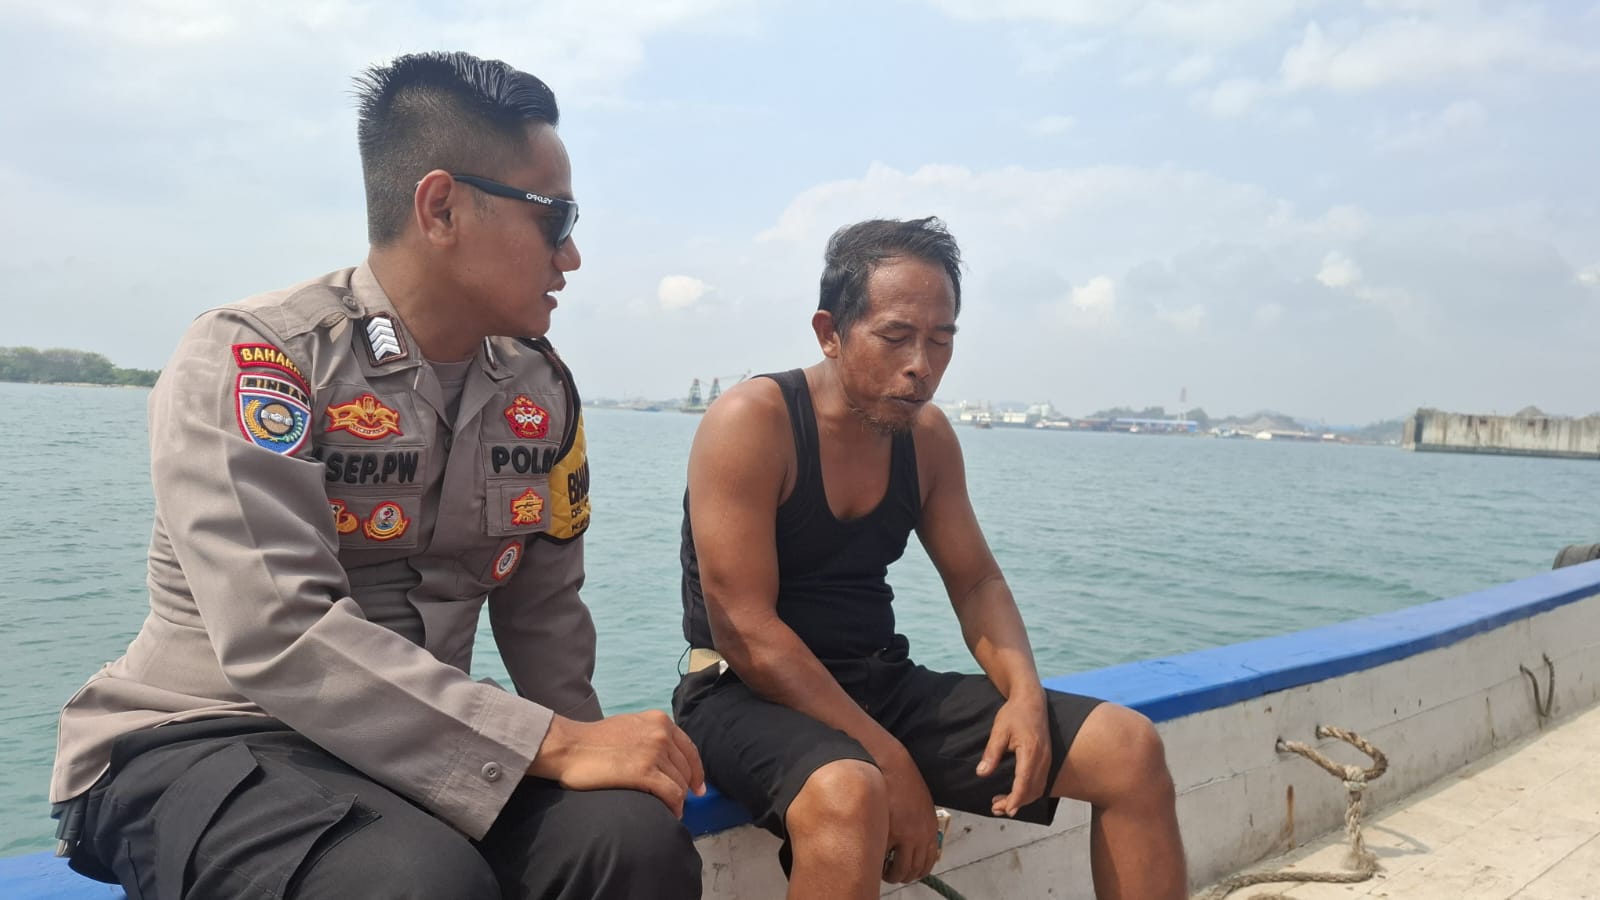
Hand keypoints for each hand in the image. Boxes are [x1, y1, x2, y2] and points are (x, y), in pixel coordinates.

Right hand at [528, 711, 706, 816]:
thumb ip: (651, 735)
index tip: (698, 787)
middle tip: (679, 803)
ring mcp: (654, 752)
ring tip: (670, 811)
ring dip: (678, 800)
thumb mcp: (630, 726)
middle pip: (686, 769)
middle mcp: (661, 734)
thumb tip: (667, 756)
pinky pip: (672, 794)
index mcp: (659, 720)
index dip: (696, 771)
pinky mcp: (644, 772)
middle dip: (685, 788)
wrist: (570, 747)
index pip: (689, 749)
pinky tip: (670, 814)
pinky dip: (675, 807)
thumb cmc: (594, 740)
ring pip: (680, 783)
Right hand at [879, 750, 940, 883]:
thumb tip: (915, 843)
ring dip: (891, 874)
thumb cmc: (904, 782)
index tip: (908, 873)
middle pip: (914, 870)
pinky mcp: (888, 831)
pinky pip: (885, 857)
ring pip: (900, 869)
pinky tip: (874, 858)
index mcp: (931, 829)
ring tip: (882, 869)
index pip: (928, 862)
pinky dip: (880, 863)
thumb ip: (921, 825)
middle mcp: (921, 835)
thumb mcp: (921, 805)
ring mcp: (905, 835)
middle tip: (892, 873)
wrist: (892, 765)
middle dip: (903, 876)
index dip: (917, 872)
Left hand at [977, 689, 1050, 816]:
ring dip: (1022, 799)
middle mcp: (1043, 758)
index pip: (1024, 782)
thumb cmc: (1014, 713)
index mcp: (1031, 751)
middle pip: (1032, 789)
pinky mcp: (1047, 759)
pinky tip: (1015, 793)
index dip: (1016, 799)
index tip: (1006, 810)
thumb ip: (991, 753)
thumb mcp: (998, 731)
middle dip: (1015, 803)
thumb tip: (981, 773)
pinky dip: (1029, 792)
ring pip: (1038, 788)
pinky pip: (1040, 782)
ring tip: (1002, 804)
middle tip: (996, 808)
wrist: (1032, 700)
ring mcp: (1047, 759)